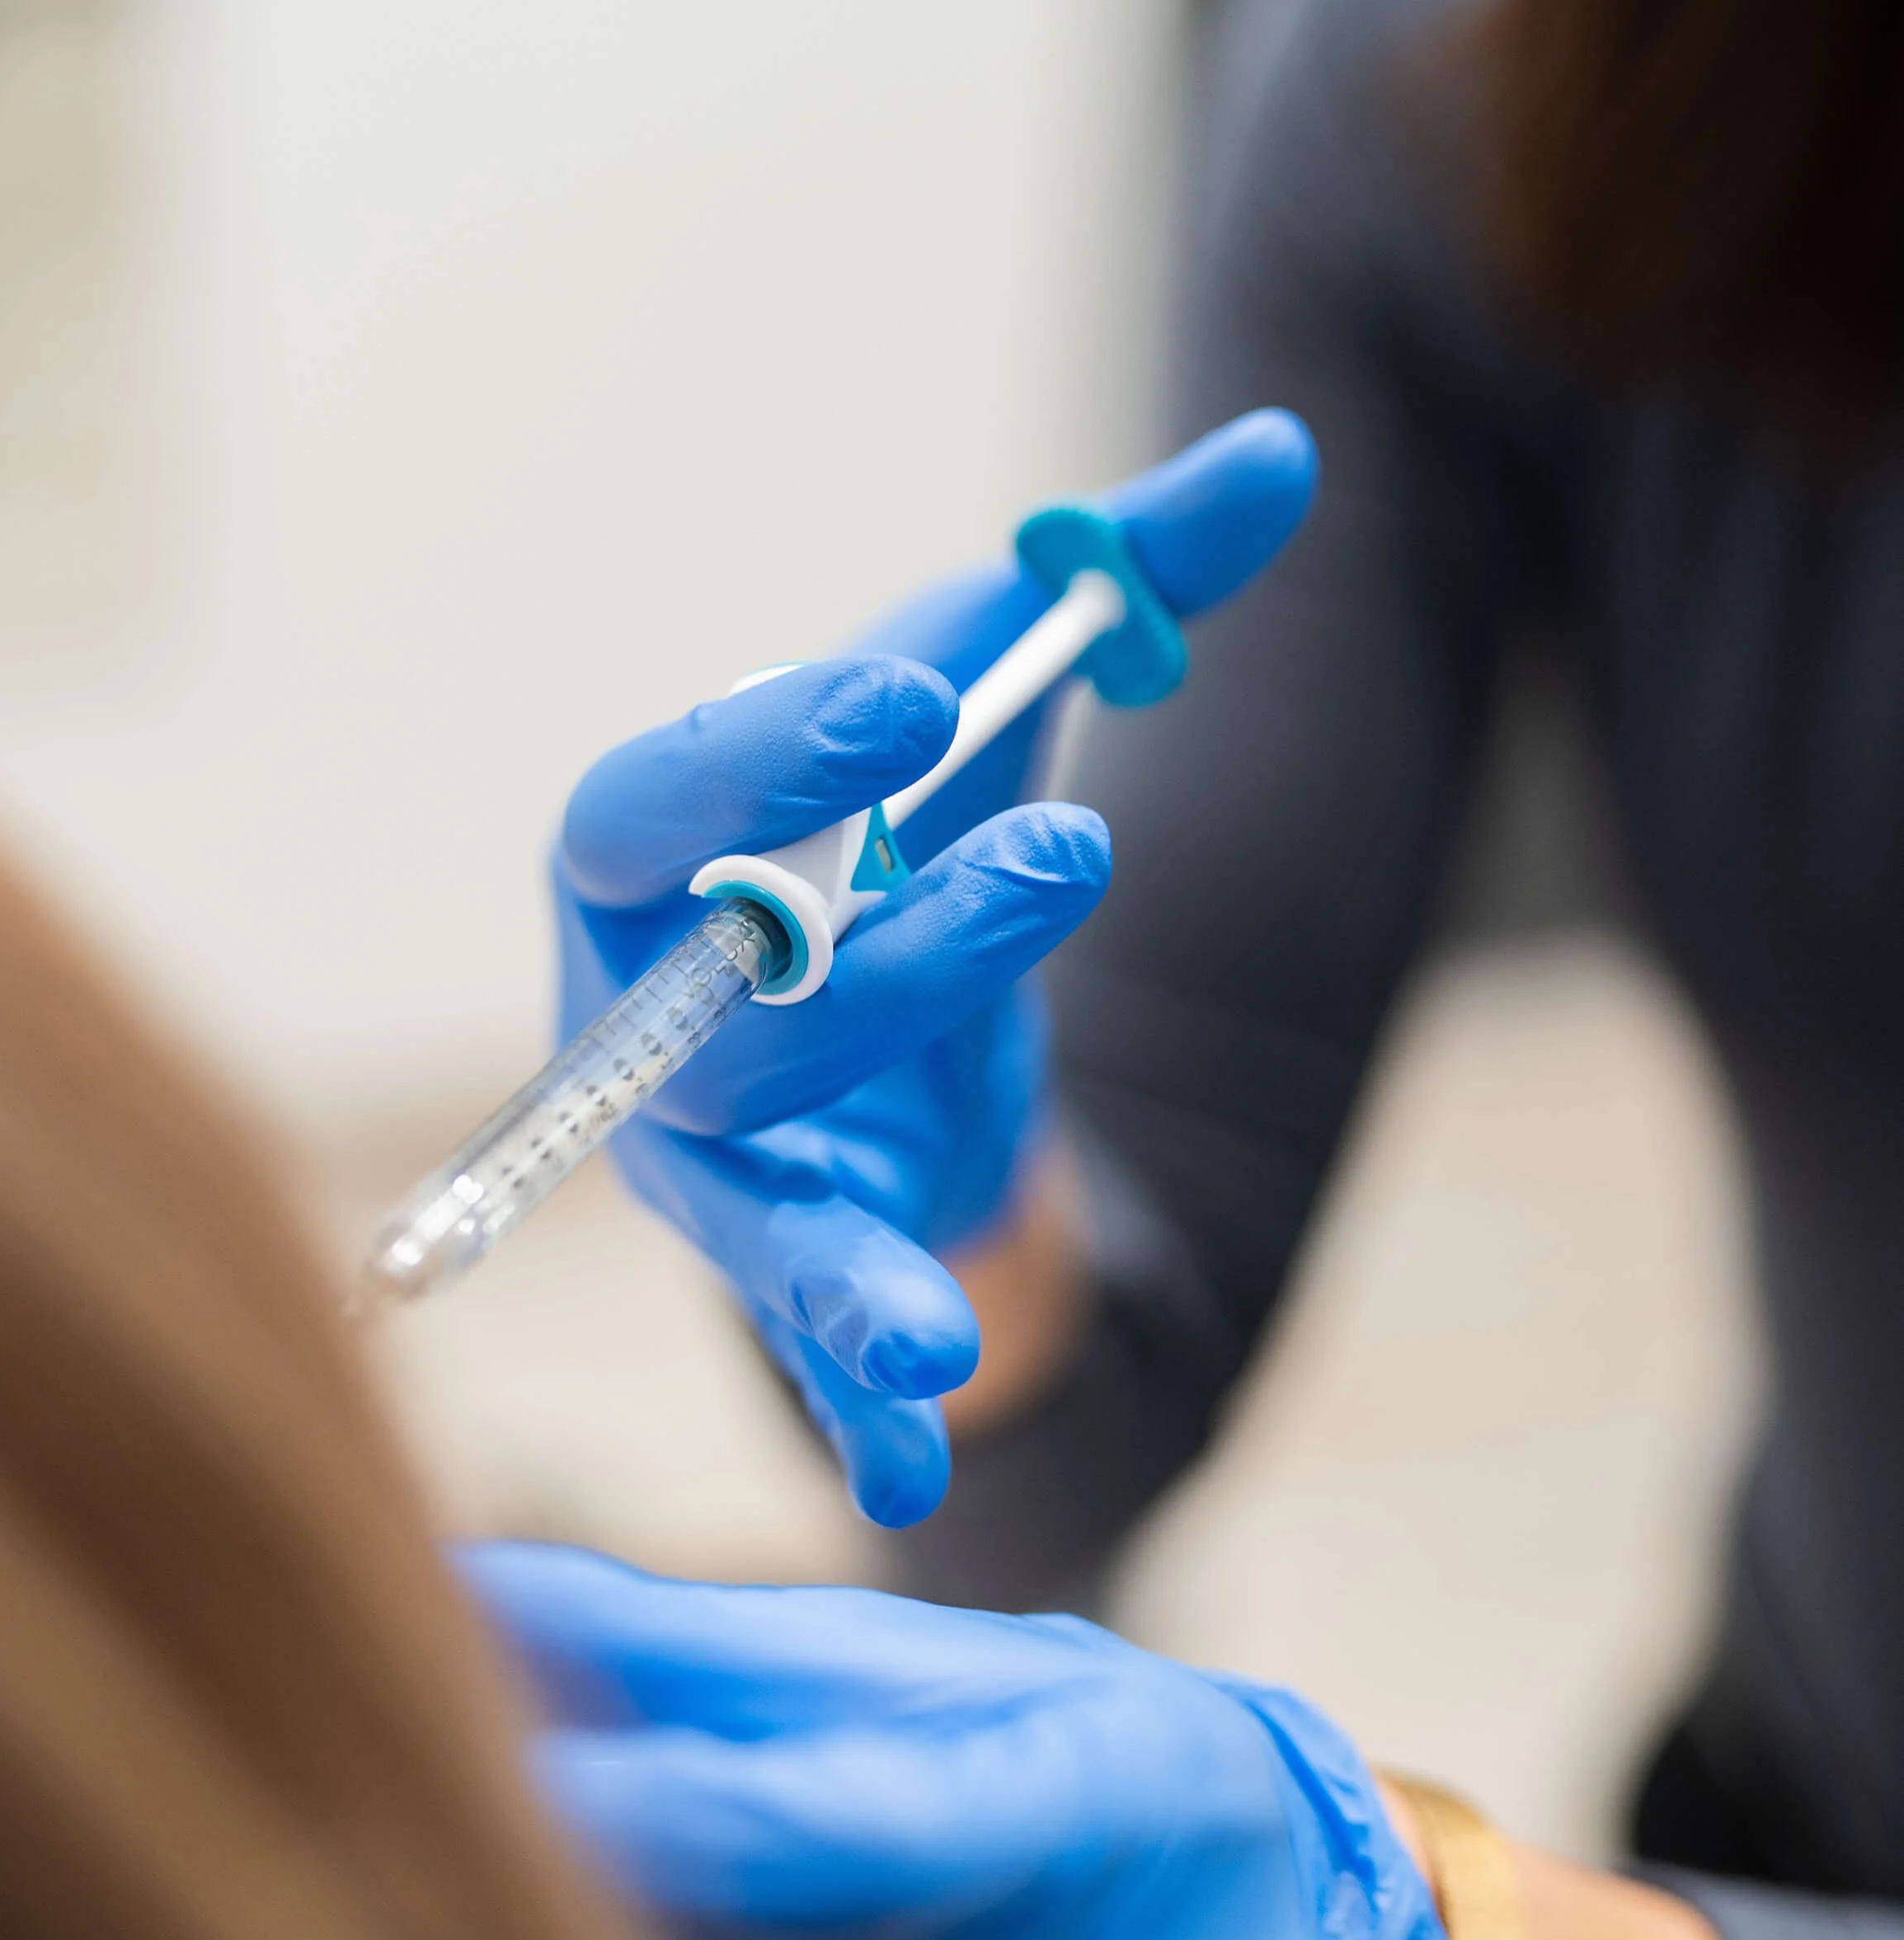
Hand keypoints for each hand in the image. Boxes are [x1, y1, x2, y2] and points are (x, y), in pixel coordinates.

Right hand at [555, 410, 1316, 1526]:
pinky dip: (863, 1415)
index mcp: (653, 861)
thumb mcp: (1008, 722)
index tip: (926, 695)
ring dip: (840, 1263)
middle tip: (1068, 853)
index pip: (646, 802)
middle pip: (729, 1013)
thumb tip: (1293, 450)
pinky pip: (811, 1360)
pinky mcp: (795, 1268)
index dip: (760, 755)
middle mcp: (651, 1023)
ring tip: (939, 1321)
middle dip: (890, 949)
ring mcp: (710, 1169)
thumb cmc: (902, 846)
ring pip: (753, 1213)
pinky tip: (920, 1490)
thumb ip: (1126, 588)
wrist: (900, 1038)